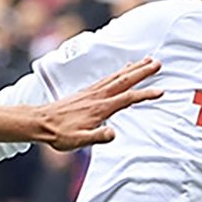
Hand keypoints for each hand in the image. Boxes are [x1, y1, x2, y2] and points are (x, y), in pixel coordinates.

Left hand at [30, 57, 161, 150]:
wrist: (41, 122)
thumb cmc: (60, 133)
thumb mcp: (78, 141)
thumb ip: (97, 137)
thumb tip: (113, 134)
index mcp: (99, 108)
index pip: (127, 99)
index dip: (145, 95)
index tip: (161, 92)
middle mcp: (98, 96)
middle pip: (125, 81)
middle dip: (143, 72)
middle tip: (159, 63)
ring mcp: (93, 92)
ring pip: (117, 76)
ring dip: (134, 68)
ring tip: (148, 60)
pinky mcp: (88, 91)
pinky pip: (108, 78)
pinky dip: (120, 71)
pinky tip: (125, 69)